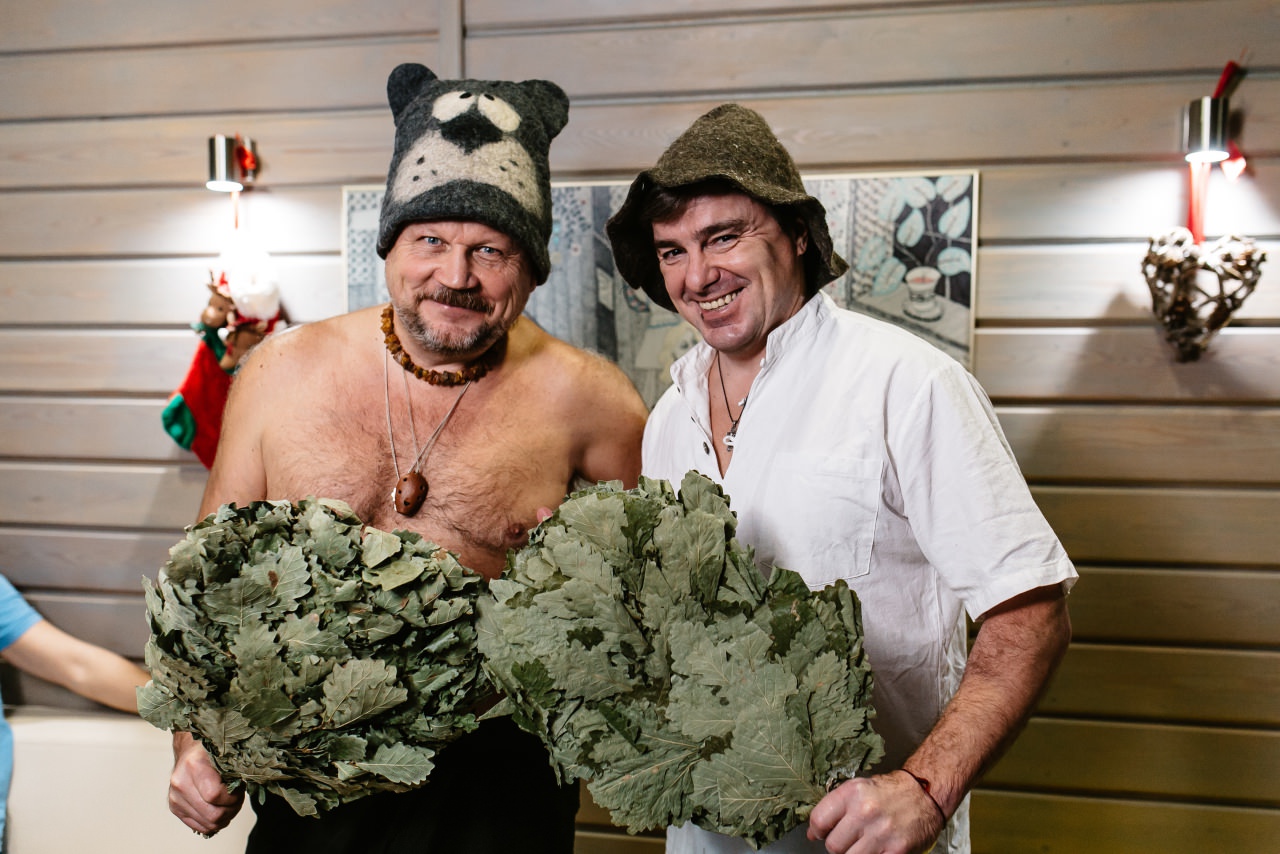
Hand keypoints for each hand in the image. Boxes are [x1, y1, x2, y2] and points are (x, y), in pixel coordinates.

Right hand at [169, 732, 243, 835]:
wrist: (189, 751)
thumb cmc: (212, 752)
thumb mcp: (226, 754)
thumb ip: (236, 769)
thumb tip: (248, 786)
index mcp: (194, 766)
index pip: (215, 795)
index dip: (233, 797)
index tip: (239, 789)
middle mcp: (180, 783)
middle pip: (213, 815)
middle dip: (232, 810)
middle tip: (237, 800)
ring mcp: (175, 798)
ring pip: (208, 825)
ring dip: (225, 818)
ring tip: (230, 805)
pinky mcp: (175, 808)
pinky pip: (200, 827)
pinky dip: (214, 823)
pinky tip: (219, 810)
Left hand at [806, 771, 943, 853]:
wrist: (924, 794)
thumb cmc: (889, 792)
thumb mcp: (859, 789)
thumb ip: (835, 808)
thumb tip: (813, 833)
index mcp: (852, 793)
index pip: (819, 820)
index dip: (817, 831)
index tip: (821, 834)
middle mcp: (865, 812)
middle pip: (833, 845)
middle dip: (837, 846)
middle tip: (847, 841)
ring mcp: (881, 833)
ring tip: (863, 845)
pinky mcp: (896, 850)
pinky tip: (876, 850)